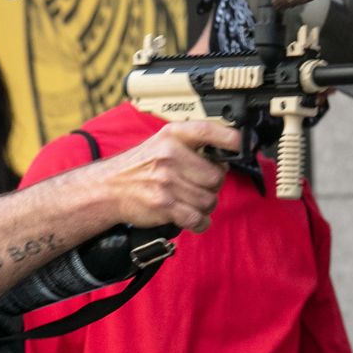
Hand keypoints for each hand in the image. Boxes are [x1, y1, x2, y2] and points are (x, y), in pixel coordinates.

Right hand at [95, 121, 237, 232]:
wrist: (108, 188)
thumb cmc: (139, 167)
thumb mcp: (161, 143)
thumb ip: (191, 147)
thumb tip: (225, 161)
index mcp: (172, 136)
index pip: (208, 131)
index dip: (231, 138)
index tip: (244, 144)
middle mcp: (170, 155)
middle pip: (216, 177)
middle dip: (212, 186)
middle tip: (198, 186)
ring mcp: (167, 181)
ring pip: (210, 200)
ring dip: (204, 206)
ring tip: (190, 201)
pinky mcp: (164, 205)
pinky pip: (198, 218)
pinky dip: (199, 222)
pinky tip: (191, 217)